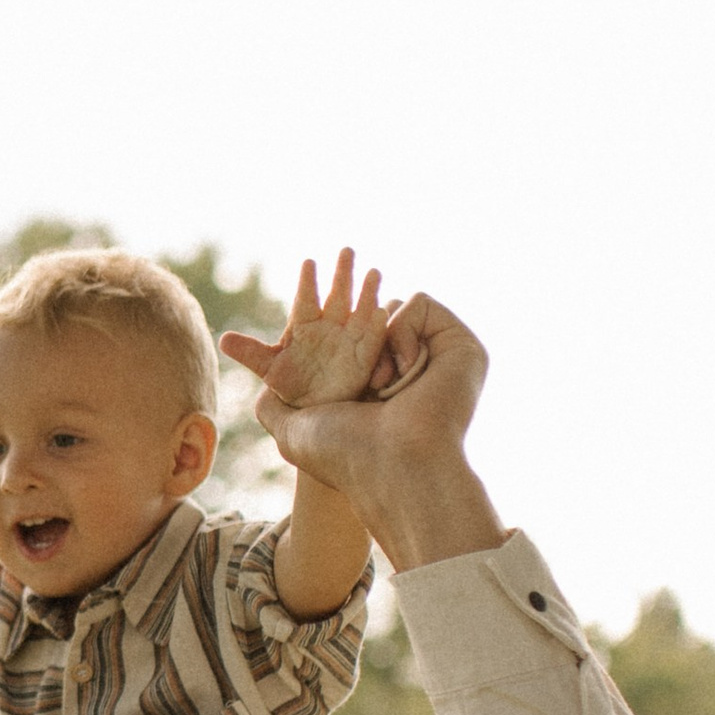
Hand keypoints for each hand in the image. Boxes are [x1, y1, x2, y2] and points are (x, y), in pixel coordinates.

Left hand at [221, 252, 414, 415]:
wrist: (314, 408)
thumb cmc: (291, 384)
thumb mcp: (269, 369)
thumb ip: (250, 352)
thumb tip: (222, 340)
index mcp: (304, 324)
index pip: (305, 299)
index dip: (307, 282)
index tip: (308, 262)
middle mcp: (329, 326)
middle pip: (336, 296)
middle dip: (342, 274)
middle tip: (347, 250)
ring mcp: (348, 339)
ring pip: (359, 311)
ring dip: (367, 293)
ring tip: (374, 272)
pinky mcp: (364, 356)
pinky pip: (372, 339)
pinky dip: (376, 327)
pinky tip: (381, 311)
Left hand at [234, 291, 499, 574]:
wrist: (395, 464)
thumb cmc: (344, 453)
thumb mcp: (291, 431)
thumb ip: (273, 407)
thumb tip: (264, 389)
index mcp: (344, 382)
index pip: (324, 329)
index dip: (311, 298)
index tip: (308, 266)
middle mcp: (381, 368)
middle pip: (356, 311)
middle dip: (346, 280)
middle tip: (345, 250)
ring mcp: (417, 356)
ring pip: (389, 310)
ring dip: (372, 301)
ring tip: (367, 329)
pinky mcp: (450, 344)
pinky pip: (418, 308)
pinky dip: (402, 327)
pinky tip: (399, 368)